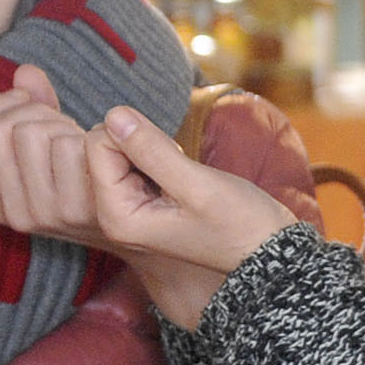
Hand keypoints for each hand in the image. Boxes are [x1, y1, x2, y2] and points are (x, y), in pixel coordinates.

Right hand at [0, 66, 108, 248]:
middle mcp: (12, 212)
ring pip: (30, 132)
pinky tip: (102, 150)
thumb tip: (25, 73)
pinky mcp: (77, 210)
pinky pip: (67, 145)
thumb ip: (33, 107)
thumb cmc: (89, 177)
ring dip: (60, 122)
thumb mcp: (50, 146)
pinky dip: (88, 134)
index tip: (23, 101)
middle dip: (29, 110)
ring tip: (80, 138)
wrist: (139, 223)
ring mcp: (43, 213)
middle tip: (58, 120)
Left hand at [82, 106, 298, 325]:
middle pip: (101, 148)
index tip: (169, 158)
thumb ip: (152, 150)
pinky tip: (181, 179)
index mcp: (117, 217)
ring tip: (181, 178)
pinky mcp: (141, 202)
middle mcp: (112, 216)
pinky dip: (158, 159)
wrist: (266, 250)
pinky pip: (133, 162)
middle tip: (177, 171)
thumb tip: (114, 114)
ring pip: (118, 151)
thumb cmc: (238, 223)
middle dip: (139, 145)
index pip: (97, 146)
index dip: (134, 136)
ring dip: (151, 152)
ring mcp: (126, 210)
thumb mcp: (197, 185)